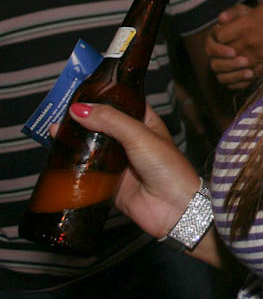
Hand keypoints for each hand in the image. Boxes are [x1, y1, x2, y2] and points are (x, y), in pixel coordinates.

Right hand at [64, 102, 199, 239]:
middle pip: (102, 126)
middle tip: (60, 112)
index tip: (81, 91)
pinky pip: (87, 171)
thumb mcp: (140, 135)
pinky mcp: (108, 182)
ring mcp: (119, 162)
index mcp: (145, 124)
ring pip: (92, 147)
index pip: (122, 104)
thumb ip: (111, 120)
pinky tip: (58, 156)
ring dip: (75, 141)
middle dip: (83, 120)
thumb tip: (79, 109)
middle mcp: (131, 141)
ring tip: (54, 131)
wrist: (172, 207)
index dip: (103, 97)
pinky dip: (74, 165)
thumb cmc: (168, 167)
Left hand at [206, 0, 262, 89]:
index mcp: (249, 24)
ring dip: (227, 62)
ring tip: (232, 55)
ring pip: (231, 67)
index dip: (218, 33)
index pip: (219, 35)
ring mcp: (259, 57)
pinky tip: (242, 67)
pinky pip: (245, 77)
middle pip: (223, 52)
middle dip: (220, 48)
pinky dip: (239, 74)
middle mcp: (251, 43)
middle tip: (226, 42)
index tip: (225, 29)